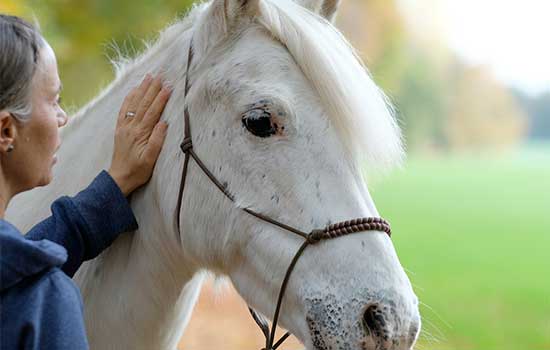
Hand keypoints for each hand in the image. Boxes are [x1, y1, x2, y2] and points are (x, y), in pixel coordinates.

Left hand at [108, 74, 169, 195]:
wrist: (120, 177)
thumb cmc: (139, 170)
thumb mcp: (151, 159)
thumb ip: (157, 140)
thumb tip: (164, 123)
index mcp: (140, 134)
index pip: (152, 111)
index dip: (161, 98)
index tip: (169, 86)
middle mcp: (131, 127)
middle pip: (143, 103)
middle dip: (152, 88)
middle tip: (161, 75)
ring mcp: (124, 126)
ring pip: (134, 103)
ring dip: (142, 89)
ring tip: (149, 76)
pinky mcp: (120, 128)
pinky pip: (124, 109)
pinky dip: (129, 97)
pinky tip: (134, 89)